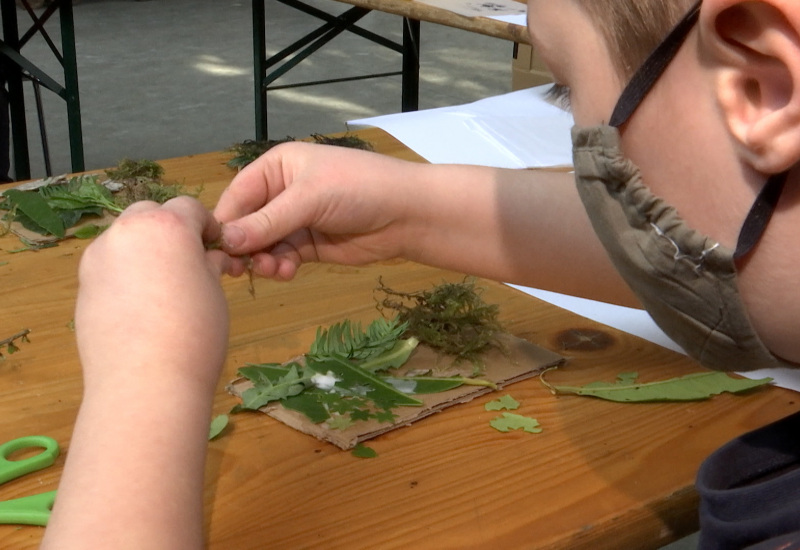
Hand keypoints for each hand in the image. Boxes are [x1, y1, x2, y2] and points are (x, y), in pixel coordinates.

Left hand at [75, 196, 238, 391]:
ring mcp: (98, 258)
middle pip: (150, 213)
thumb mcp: (215, 292)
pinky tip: (140, 308)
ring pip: (124, 239)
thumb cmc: (195, 333)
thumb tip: (208, 259)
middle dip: (169, 230)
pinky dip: (124, 275)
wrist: (146, 382)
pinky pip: (109, 267)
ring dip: (144, 250)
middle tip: (187, 263)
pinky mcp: (83, 286)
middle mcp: (126, 232)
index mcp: (167, 225)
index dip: (206, 226)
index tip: (215, 249)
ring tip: (162, 287)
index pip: (189, 208)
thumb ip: (208, 265)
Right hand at [214, 142, 424, 279]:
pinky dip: (280, 267)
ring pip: (263, 245)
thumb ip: (267, 222)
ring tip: (273, 269)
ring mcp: (296, 220)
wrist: (407, 214)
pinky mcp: (309, 245)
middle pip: (247, 223)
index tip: (215, 248)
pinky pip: (283, 257)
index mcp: (277, 167)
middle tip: (237, 270)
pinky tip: (287, 272)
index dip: (226, 222)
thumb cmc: (359, 189)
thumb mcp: (309, 198)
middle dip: (244, 246)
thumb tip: (226, 241)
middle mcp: (282, 192)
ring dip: (263, 260)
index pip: (238, 195)